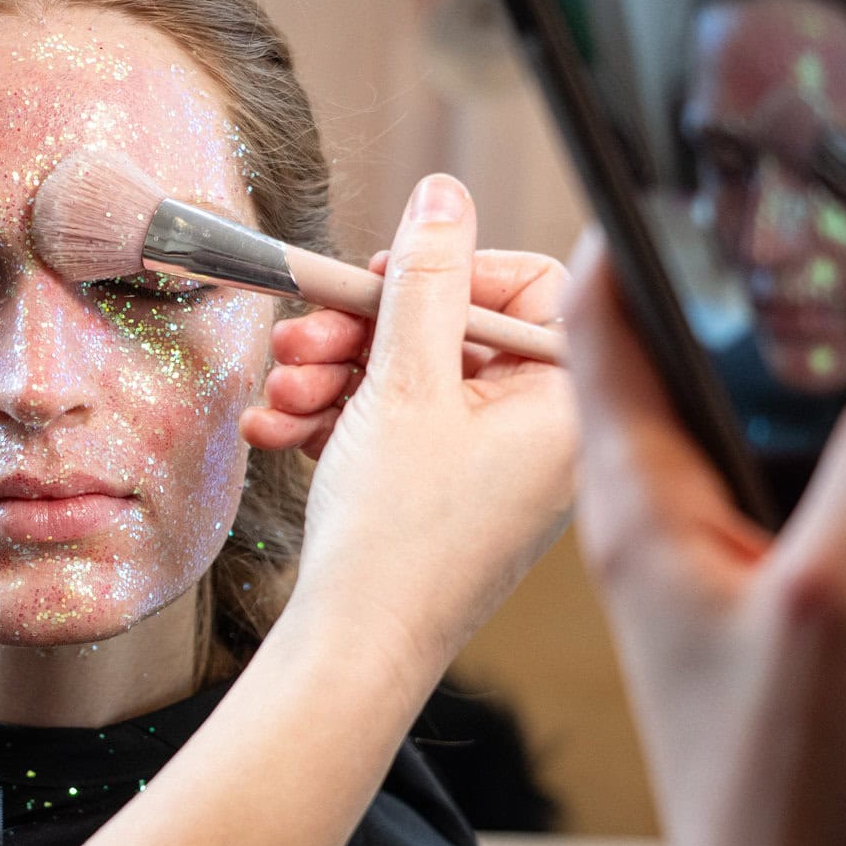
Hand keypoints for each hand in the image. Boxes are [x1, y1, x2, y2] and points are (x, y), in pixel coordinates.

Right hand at [240, 174, 575, 675]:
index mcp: (564, 402)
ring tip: (281, 395)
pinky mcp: (444, 492)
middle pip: (455, 331)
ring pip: (413, 378)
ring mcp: (492, 466)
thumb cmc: (397, 537)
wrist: (355, 651)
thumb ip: (423, 279)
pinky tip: (281, 430)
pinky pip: (396, 427)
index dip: (450, 272)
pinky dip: (338, 420)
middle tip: (305, 338)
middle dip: (364, 329)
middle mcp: (540, 433)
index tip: (383, 277)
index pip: (530, 288)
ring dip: (335, 374)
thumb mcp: (404, 383)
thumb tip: (444, 194)